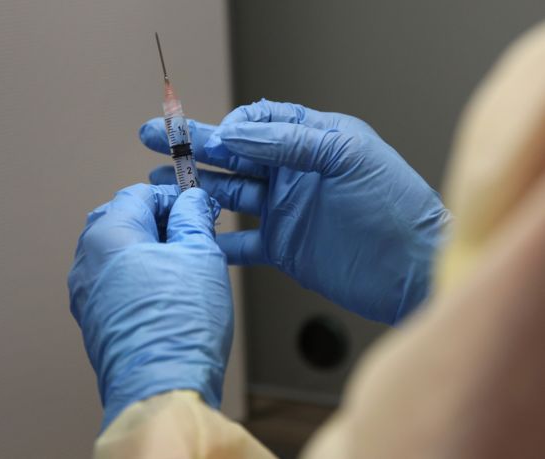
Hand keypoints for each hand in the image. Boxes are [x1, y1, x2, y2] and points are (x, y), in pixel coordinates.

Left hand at [67, 184, 232, 429]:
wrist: (160, 389)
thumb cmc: (179, 324)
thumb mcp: (200, 255)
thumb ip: (193, 217)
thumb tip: (191, 201)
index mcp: (107, 236)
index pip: (138, 195)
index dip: (172, 196)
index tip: (196, 207)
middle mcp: (86, 261)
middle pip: (122, 219)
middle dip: (159, 221)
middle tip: (192, 233)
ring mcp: (85, 293)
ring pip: (117, 252)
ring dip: (148, 247)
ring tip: (184, 262)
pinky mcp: (93, 318)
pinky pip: (113, 280)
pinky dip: (137, 273)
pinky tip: (166, 288)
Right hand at [139, 100, 449, 323]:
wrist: (413, 271)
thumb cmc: (396, 208)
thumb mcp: (347, 158)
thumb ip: (289, 140)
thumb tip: (235, 130)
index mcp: (313, 141)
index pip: (259, 122)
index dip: (229, 126)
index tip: (206, 136)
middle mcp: (295, 174)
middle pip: (235, 156)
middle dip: (193, 149)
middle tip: (155, 140)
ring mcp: (287, 211)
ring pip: (230, 195)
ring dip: (196, 190)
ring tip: (160, 185)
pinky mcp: (284, 247)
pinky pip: (242, 243)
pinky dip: (217, 241)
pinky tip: (193, 237)